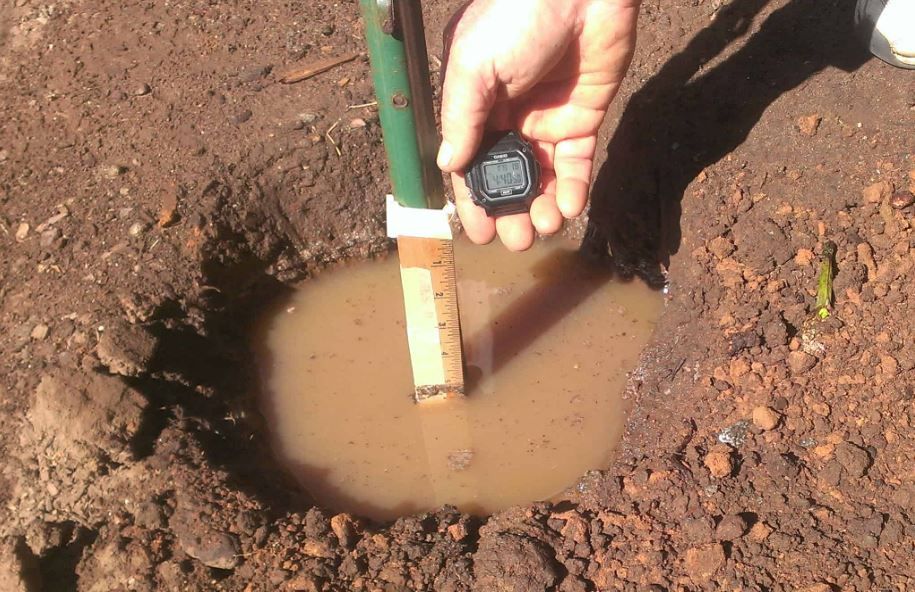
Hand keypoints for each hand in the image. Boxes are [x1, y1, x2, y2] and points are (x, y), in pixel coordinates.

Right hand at [438, 0, 640, 250]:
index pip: (470, 163)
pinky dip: (574, 188)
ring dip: (544, 206)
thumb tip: (449, 165)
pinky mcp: (583, 117)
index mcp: (475, 105)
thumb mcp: (475, 65)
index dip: (474, 200)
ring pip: (543, 176)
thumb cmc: (516, 15)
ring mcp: (547, 119)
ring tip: (545, 228)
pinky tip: (570, 207)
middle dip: (511, 211)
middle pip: (508, 177)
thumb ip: (462, 117)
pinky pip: (577, 162)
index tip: (479, 234)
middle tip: (518, 241)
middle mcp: (509, 118)